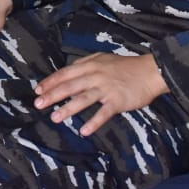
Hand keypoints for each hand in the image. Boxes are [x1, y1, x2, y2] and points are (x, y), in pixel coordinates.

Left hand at [34, 53, 168, 136]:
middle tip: (38, 104)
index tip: (38, 90)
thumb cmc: (125, 66)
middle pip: (70, 86)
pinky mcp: (118, 101)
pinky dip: (94, 122)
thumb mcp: (102, 58)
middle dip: (52, 95)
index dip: (50, 82)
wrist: (150, 71)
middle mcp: (95, 76)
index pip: (65, 73)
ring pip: (83, 99)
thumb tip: (69, 69)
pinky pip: (104, 113)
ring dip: (68, 109)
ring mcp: (106, 89)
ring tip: (55, 117)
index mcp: (90, 66)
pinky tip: (84, 130)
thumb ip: (85, 63)